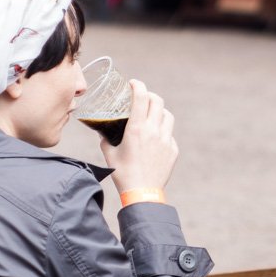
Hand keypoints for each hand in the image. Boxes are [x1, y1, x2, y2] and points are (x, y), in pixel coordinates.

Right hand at [102, 80, 178, 194]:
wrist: (143, 193)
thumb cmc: (123, 174)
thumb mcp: (109, 153)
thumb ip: (105, 139)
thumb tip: (103, 131)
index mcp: (137, 129)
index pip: (141, 97)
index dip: (138, 85)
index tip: (133, 83)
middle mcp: (154, 131)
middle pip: (157, 101)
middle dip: (149, 95)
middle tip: (142, 97)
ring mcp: (166, 140)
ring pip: (167, 115)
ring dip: (159, 111)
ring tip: (151, 115)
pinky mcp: (173, 150)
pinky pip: (170, 134)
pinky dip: (163, 131)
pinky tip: (155, 138)